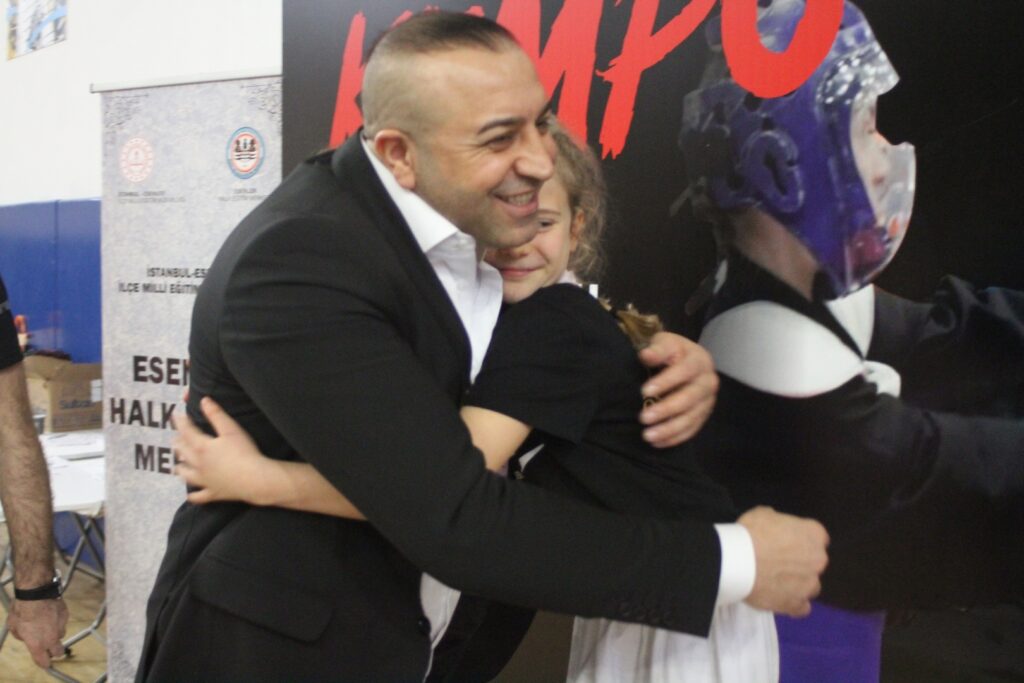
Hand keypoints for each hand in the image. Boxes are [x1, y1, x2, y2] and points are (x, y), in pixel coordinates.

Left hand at [8, 597, 68, 667]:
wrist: (35, 593)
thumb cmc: (22, 610)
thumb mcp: (13, 627)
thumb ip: (22, 636)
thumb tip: (26, 636)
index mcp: (37, 645)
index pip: (44, 662)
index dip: (43, 662)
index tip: (42, 660)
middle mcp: (51, 638)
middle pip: (59, 652)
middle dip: (54, 651)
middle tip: (47, 645)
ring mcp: (60, 627)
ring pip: (61, 635)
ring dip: (54, 633)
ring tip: (46, 624)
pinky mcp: (66, 616)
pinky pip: (62, 623)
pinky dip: (57, 621)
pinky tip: (49, 613)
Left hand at [173, 397, 278, 505]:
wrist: (255, 479)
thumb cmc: (244, 452)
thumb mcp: (231, 429)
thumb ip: (216, 414)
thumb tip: (204, 400)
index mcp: (202, 447)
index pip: (186, 431)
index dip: (181, 422)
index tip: (176, 415)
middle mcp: (198, 464)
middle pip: (182, 452)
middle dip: (178, 443)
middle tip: (176, 438)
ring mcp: (204, 480)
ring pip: (185, 475)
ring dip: (180, 468)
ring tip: (178, 465)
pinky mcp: (213, 493)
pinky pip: (198, 496)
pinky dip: (193, 495)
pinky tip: (190, 494)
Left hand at [637, 332, 717, 446]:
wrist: (683, 359)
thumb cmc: (670, 351)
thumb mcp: (663, 342)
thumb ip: (656, 349)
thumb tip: (646, 356)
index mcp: (699, 360)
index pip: (685, 371)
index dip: (666, 382)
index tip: (644, 391)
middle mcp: (708, 381)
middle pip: (689, 398)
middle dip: (666, 409)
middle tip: (643, 418)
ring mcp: (708, 401)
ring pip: (690, 418)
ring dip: (669, 429)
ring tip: (647, 435)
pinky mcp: (703, 415)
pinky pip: (691, 430)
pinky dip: (674, 438)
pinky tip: (657, 442)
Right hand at [738, 506, 828, 616]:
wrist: (738, 561)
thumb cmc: (751, 533)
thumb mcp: (763, 514)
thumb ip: (778, 522)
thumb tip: (776, 529)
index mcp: (813, 534)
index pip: (818, 537)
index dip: (802, 539)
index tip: (788, 542)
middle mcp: (818, 560)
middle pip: (815, 562)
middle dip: (802, 562)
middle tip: (779, 561)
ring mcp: (809, 585)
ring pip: (811, 586)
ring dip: (799, 584)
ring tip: (777, 582)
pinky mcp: (796, 605)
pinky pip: (801, 608)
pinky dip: (793, 604)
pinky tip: (779, 598)